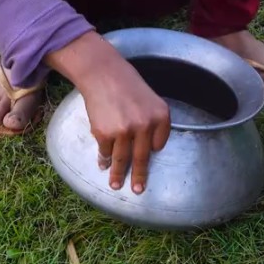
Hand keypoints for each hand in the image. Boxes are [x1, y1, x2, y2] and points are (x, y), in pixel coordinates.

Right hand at [45, 31, 170, 194]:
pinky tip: (102, 164)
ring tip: (116, 185)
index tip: (150, 157)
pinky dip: (103, 159)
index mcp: (161, 116)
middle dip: (139, 176)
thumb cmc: (127, 86)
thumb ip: (152, 123)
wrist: (103, 73)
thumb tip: (148, 150)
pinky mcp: (105, 134)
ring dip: (118, 175)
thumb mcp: (150, 100)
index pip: (159, 144)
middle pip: (142, 158)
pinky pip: (105, 152)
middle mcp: (145, 125)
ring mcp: (125, 131)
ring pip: (122, 160)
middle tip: (138, 190)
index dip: (152, 149)